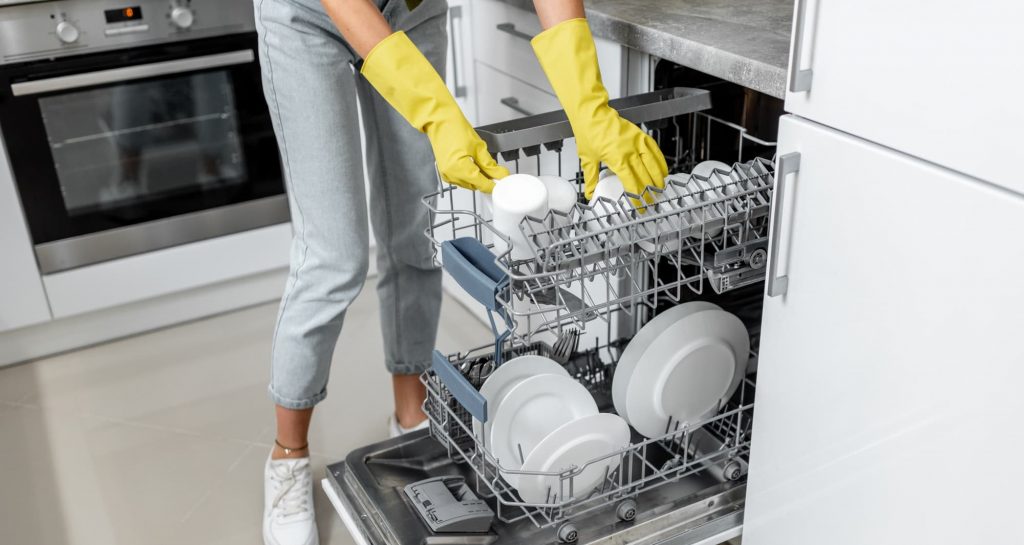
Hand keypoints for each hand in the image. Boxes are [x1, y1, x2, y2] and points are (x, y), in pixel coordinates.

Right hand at [361, 32, 507, 191]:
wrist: (430, 107)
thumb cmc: (447, 119)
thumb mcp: (475, 141)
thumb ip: (488, 161)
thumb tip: (500, 174)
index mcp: (458, 166)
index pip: (482, 185)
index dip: (496, 185)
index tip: (506, 183)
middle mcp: (449, 171)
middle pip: (475, 186)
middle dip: (488, 183)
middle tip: (503, 179)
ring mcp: (445, 169)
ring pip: (467, 182)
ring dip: (479, 179)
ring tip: (492, 173)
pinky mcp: (443, 164)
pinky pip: (460, 175)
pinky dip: (470, 174)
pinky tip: (477, 169)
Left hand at [531, 18, 666, 200]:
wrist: (592, 113)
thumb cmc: (589, 132)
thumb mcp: (587, 159)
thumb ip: (591, 178)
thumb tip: (591, 194)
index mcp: (617, 159)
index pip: (632, 184)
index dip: (637, 197)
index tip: (639, 206)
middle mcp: (630, 151)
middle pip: (646, 178)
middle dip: (650, 192)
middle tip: (651, 201)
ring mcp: (637, 143)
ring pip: (655, 165)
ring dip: (659, 180)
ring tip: (659, 190)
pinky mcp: (641, 135)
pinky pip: (656, 151)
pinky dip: (661, 163)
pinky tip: (662, 171)